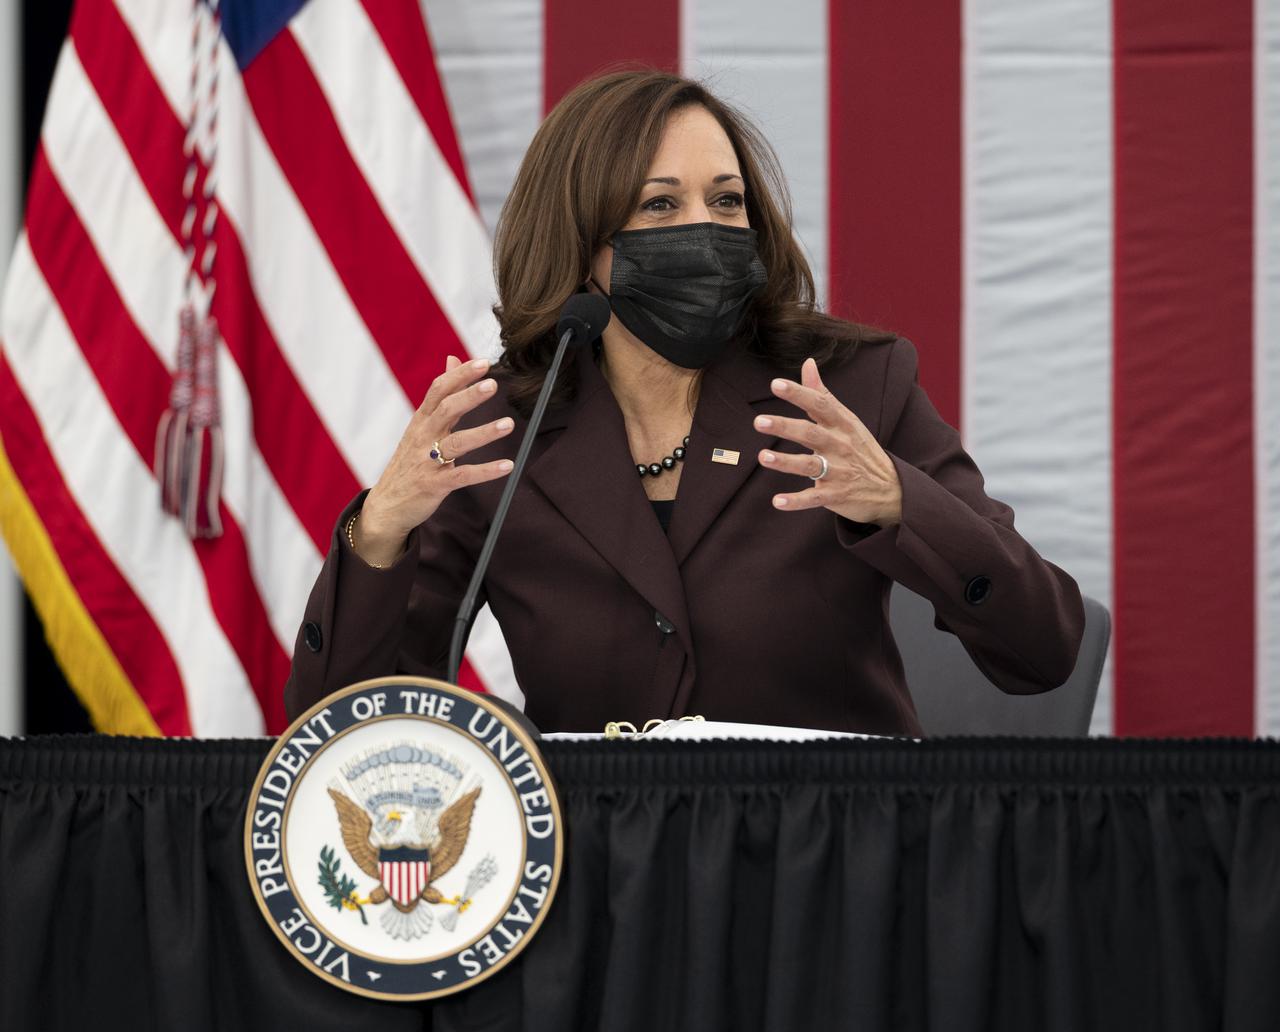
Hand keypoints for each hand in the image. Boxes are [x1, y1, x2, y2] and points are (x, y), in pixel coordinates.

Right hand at [356, 356, 514, 564]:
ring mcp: (427, 461)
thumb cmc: (409, 461)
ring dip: (483, 433)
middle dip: (469, 396)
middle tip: (493, 384)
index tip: (484, 362)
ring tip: (508, 424)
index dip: (460, 375)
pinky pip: (463, 476)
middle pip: (445, 410)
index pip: (439, 390)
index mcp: (421, 420)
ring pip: (456, 443)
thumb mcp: (421, 425)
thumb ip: (442, 394)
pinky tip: (507, 466)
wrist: (386, 505)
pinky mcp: (434, 485)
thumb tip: (453, 358)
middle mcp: (423, 437)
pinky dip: (485, 471)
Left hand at [754, 358, 902, 526]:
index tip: (775, 384)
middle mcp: (840, 446)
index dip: (798, 394)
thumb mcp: (847, 420)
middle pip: (810, 433)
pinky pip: (814, 498)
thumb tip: (807, 363)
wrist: (893, 489)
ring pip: (810, 465)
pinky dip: (796, 501)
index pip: (820, 404)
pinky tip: (777, 502)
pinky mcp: (836, 495)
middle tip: (758, 421)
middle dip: (785, 427)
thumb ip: (822, 394)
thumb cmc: (861, 449)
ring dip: (786, 462)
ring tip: (763, 457)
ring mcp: (839, 472)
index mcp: (842, 424)